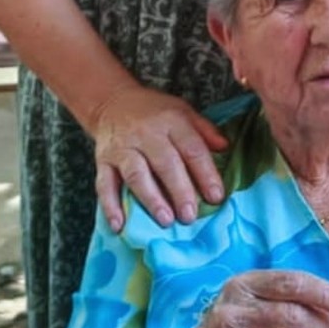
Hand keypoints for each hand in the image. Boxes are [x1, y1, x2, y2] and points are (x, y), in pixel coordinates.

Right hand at [91, 84, 228, 230]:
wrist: (112, 102)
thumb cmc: (155, 113)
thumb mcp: (183, 112)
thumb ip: (205, 131)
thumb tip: (225, 147)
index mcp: (171, 122)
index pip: (192, 149)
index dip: (205, 173)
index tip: (216, 197)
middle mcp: (146, 134)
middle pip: (164, 163)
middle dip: (179, 191)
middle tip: (190, 216)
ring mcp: (122, 148)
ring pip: (136, 174)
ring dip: (150, 199)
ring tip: (165, 220)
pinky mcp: (102, 160)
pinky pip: (104, 184)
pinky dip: (110, 206)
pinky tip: (120, 225)